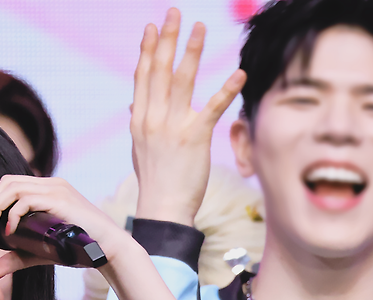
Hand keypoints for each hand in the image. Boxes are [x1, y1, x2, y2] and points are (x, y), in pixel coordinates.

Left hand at [0, 175, 137, 277]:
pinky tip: (11, 231)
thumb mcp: (43, 251)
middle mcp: (52, 184)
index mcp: (50, 189)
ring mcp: (57, 190)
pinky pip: (26, 200)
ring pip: (13, 187)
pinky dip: (13, 215)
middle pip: (7, 182)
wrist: (110, 250)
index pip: (11, 184)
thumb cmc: (81, 249)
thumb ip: (17, 258)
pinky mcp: (60, 200)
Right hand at [131, 8, 246, 226]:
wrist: (162, 207)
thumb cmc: (155, 180)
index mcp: (140, 118)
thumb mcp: (140, 148)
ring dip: (192, 51)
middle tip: (174, 13)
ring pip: (182, 80)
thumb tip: (134, 104)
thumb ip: (139, 122)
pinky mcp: (195, 137)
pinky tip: (239, 72)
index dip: (148, 49)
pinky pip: (213, 107)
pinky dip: (226, 88)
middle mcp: (153, 116)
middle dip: (167, 38)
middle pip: (159, 69)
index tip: (152, 26)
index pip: (143, 75)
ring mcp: (173, 125)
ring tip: (200, 28)